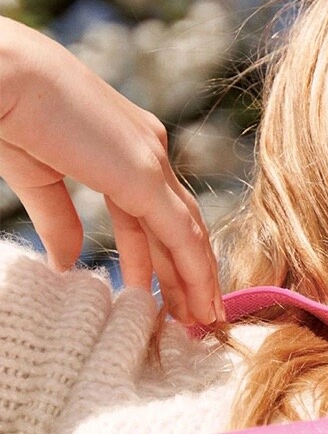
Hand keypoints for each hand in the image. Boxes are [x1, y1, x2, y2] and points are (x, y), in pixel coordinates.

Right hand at [0, 17, 223, 324]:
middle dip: (187, 275)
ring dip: (198, 281)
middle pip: (179, 225)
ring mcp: (150, 160)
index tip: (164, 294)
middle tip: (194, 317)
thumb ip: (60, 220)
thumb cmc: (8, 111)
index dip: (162, 257)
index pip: (155, 212)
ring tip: (203, 322)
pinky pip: (181, 234)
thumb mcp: (39, 176)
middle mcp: (148, 149)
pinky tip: (201, 302)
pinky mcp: (144, 175)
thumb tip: (68, 263)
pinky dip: (195, 271)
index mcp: (125, 145)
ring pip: (188, 233)